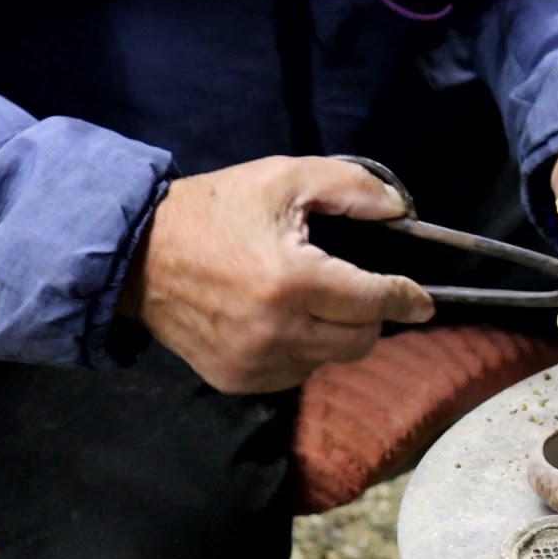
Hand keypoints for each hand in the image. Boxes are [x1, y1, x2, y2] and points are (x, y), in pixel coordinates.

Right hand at [117, 156, 434, 393]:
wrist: (135, 254)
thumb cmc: (214, 210)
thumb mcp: (283, 178)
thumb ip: (350, 188)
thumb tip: (400, 209)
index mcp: (292, 280)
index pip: (374, 302)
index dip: (406, 299)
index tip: (422, 302)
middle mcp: (277, 331)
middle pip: (360, 341)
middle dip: (371, 316)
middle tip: (359, 291)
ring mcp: (255, 361)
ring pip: (330, 360)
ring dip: (337, 335)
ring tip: (314, 302)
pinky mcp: (236, 379)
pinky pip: (296, 374)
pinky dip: (305, 352)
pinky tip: (284, 322)